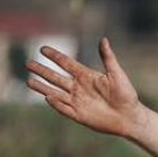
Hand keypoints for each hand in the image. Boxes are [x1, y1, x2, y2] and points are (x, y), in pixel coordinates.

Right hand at [26, 38, 147, 138]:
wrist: (130, 116)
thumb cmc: (126, 94)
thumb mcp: (116, 74)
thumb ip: (108, 58)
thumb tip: (103, 39)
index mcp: (87, 76)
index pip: (67, 64)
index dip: (55, 56)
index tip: (43, 48)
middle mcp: (79, 87)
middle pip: (56, 77)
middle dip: (42, 70)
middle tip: (27, 63)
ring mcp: (77, 101)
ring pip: (55, 92)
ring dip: (42, 87)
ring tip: (28, 81)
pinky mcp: (78, 115)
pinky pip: (64, 108)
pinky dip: (56, 103)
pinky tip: (47, 97)